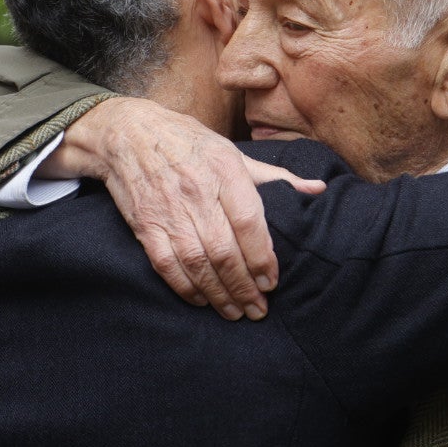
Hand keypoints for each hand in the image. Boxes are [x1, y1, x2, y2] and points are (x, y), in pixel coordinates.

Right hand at [43, 99, 324, 318]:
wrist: (129, 134)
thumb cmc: (190, 143)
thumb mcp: (233, 151)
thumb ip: (275, 176)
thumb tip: (319, 190)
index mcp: (224, 169)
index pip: (249, 221)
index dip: (262, 257)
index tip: (272, 282)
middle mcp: (197, 191)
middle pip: (224, 250)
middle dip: (244, 286)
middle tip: (259, 309)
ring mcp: (168, 210)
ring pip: (197, 263)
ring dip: (218, 294)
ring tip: (235, 312)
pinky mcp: (145, 225)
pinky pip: (167, 265)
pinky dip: (185, 288)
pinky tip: (202, 300)